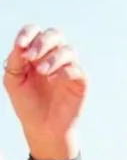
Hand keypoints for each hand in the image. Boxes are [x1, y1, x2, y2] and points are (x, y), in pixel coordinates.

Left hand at [4, 25, 87, 159]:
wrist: (41, 127)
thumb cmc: (27, 104)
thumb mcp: (13, 80)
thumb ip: (15, 61)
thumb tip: (21, 45)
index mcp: (36, 53)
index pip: (35, 32)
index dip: (28, 33)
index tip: (20, 45)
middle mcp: (53, 57)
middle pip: (55, 35)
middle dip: (42, 42)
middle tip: (30, 57)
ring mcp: (69, 68)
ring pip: (68, 50)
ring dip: (52, 58)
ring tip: (41, 72)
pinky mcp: (80, 81)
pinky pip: (76, 69)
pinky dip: (63, 71)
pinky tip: (53, 81)